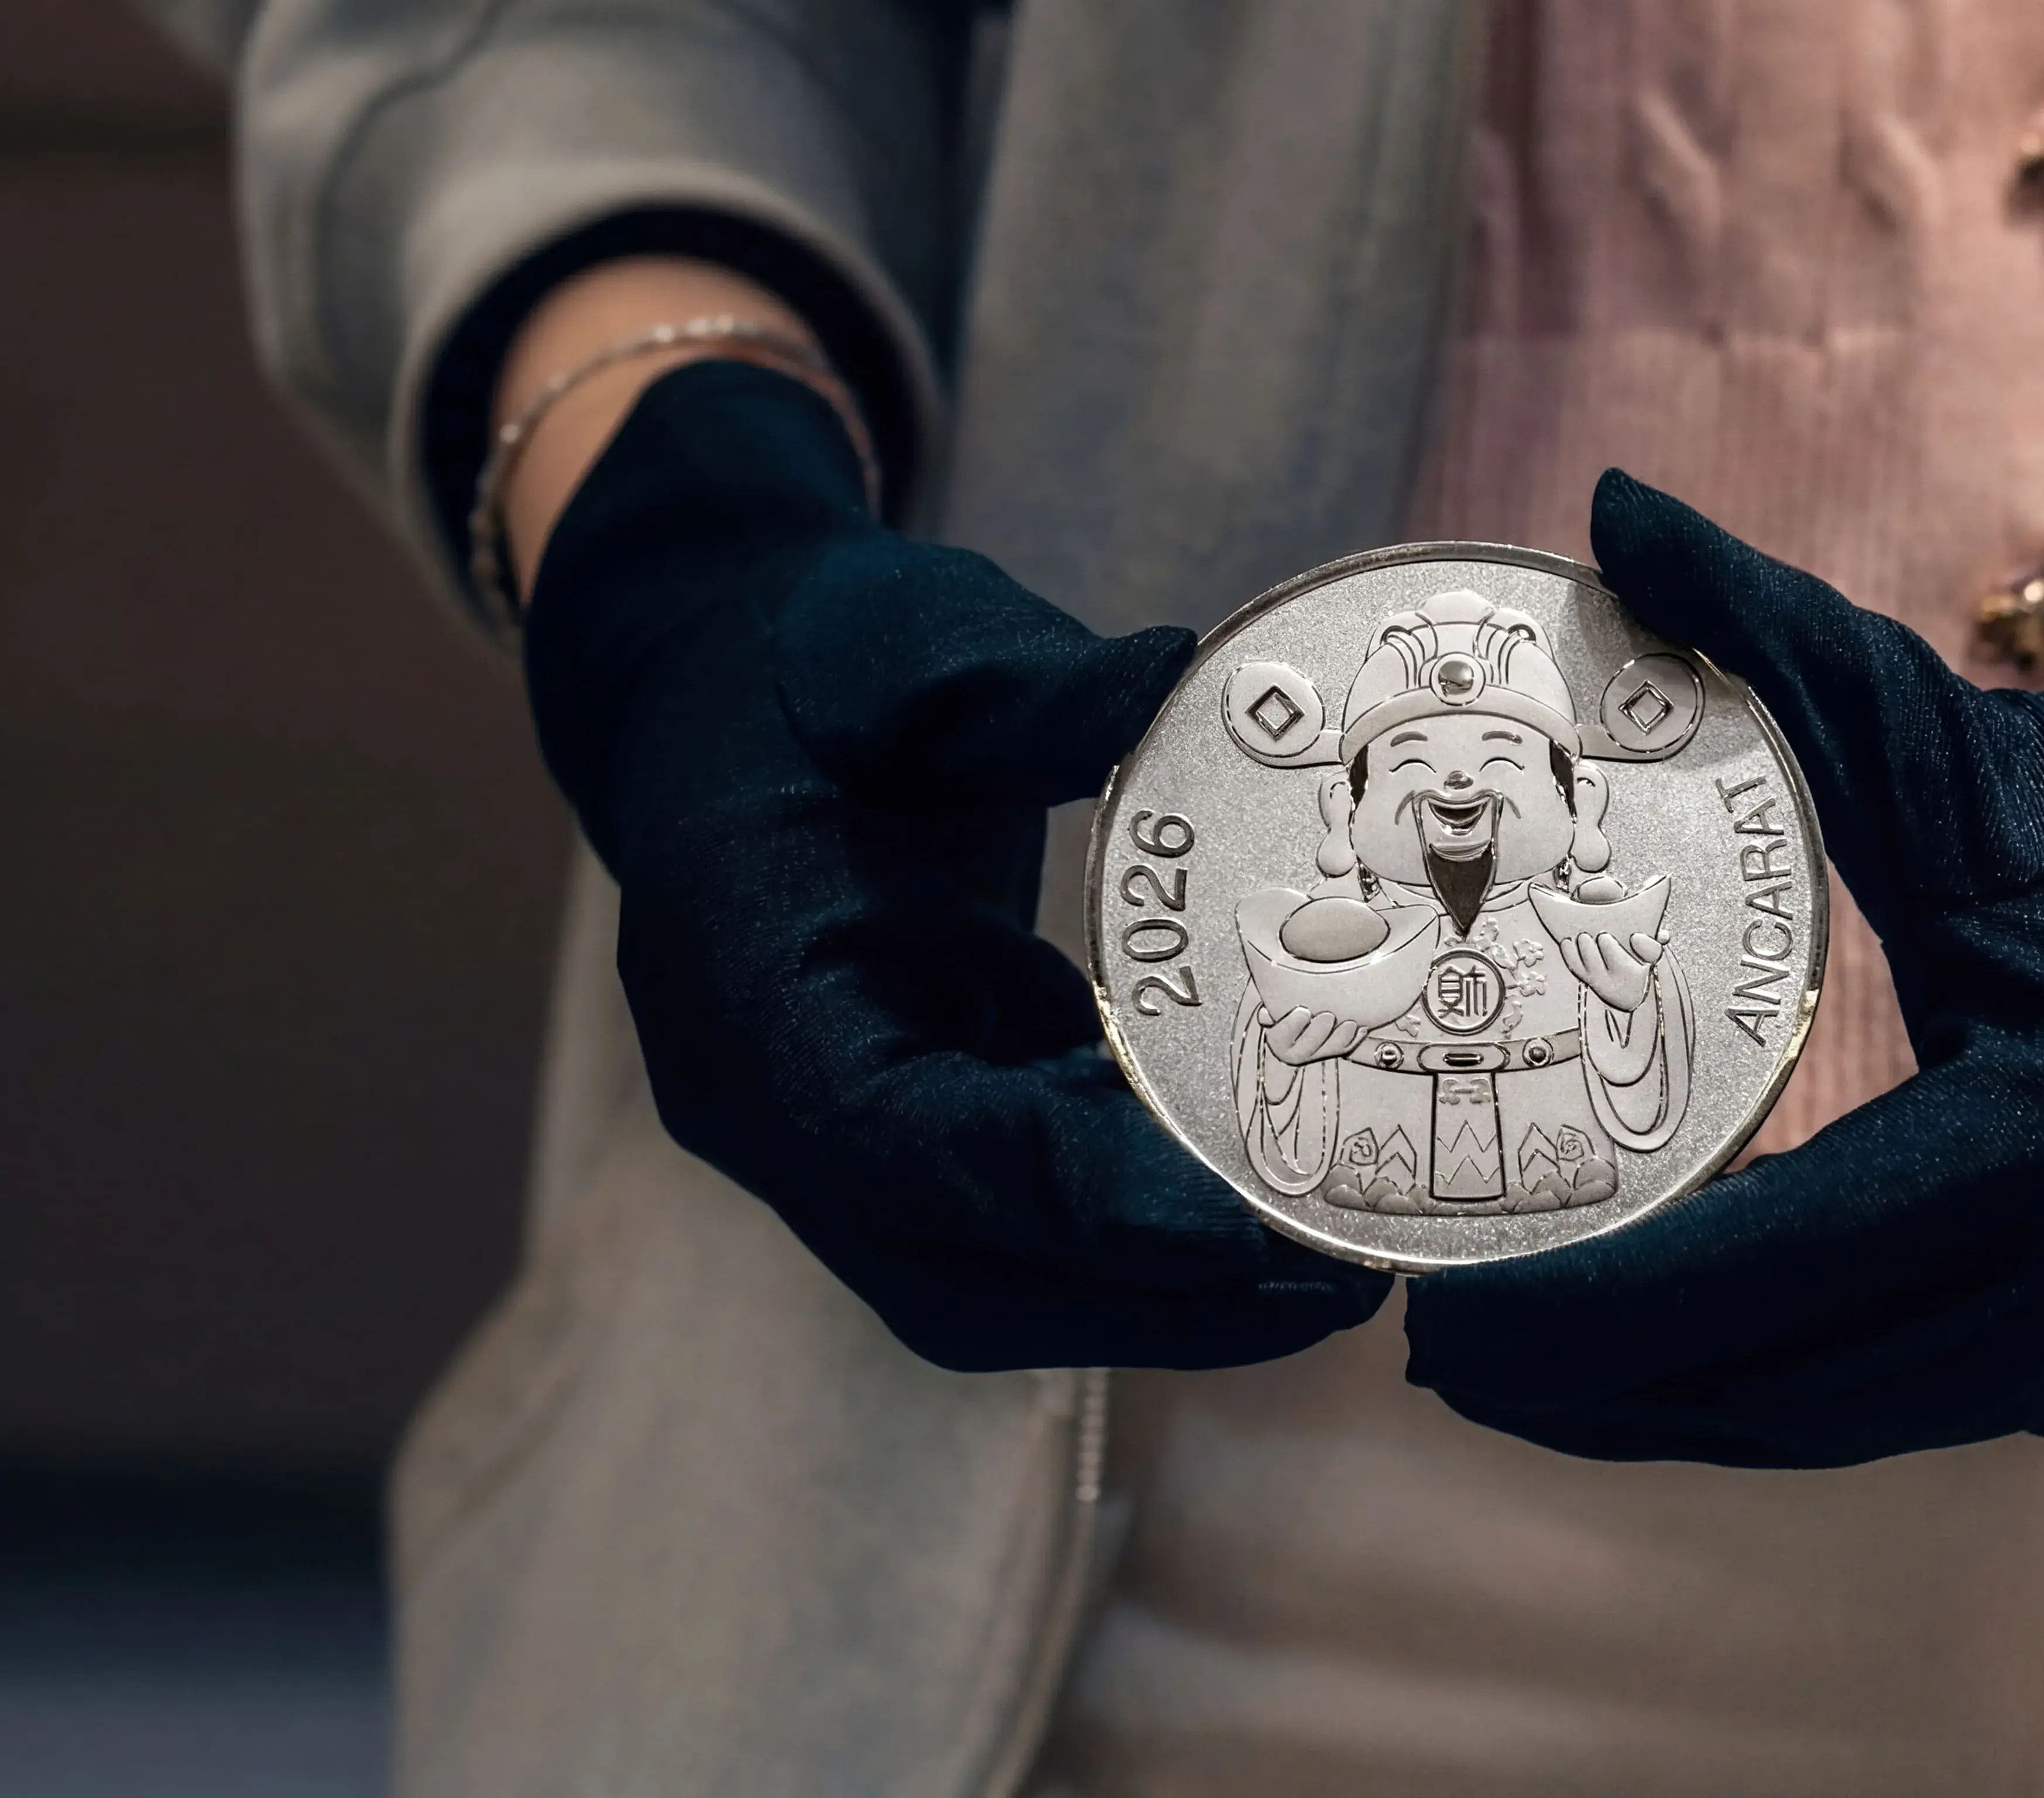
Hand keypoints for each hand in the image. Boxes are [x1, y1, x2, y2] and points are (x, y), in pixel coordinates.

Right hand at [525, 361, 1388, 1370]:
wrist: (709, 683)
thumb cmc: (800, 660)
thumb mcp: (906, 644)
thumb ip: (1029, 690)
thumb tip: (1183, 681)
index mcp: (743, 993)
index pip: (904, 1151)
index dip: (1069, 1200)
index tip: (1237, 1227)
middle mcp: (769, 1102)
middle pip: (957, 1274)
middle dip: (1145, 1298)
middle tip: (1334, 1285)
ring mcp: (825, 1130)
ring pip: (992, 1270)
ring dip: (1155, 1281)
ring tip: (1331, 1255)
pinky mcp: (897, 1117)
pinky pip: (1016, 1207)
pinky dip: (1132, 1206)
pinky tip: (1255, 1167)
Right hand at [1261, 1006, 1366, 1064]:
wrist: (1310, 1001)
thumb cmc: (1287, 995)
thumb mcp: (1275, 996)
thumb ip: (1270, 1003)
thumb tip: (1265, 1014)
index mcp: (1277, 1038)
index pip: (1279, 1038)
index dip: (1290, 1027)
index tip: (1302, 1010)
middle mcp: (1295, 1051)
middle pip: (1305, 1050)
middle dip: (1317, 1034)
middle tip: (1328, 1016)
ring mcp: (1318, 1053)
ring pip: (1330, 1051)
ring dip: (1341, 1038)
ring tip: (1350, 1023)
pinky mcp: (1337, 1050)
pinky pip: (1348, 1049)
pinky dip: (1356, 1039)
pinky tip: (1362, 1028)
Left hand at [1402, 472, 2043, 1464]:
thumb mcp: (1952, 737)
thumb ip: (1770, 633)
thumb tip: (1610, 506)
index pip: (1792, 1252)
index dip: (1602, 1306)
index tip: (1439, 1316)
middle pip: (1809, 1378)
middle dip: (1607, 1383)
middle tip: (1437, 1352)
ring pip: (1872, 1418)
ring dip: (1693, 1407)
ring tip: (1528, 1377)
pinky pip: (1948, 1405)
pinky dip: (1809, 1389)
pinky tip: (1684, 1363)